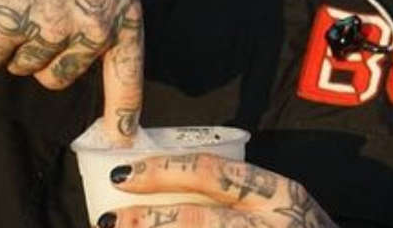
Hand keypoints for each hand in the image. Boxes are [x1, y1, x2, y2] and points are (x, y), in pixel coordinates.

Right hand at [0, 0, 142, 143]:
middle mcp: (92, 24)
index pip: (127, 72)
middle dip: (41, 55)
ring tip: (10, 3)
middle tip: (31, 19)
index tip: (121, 137)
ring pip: (22, 66)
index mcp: (122, 6)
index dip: (123, 110)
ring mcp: (50, 25)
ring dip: (11, 44)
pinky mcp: (8, 21)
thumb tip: (113, 4)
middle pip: (58, 76)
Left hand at [97, 153, 335, 226]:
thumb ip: (238, 193)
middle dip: (150, 218)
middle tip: (109, 220)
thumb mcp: (283, 207)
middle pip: (201, 218)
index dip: (162, 171)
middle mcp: (276, 222)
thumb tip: (169, 185)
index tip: (122, 175)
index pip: (211, 171)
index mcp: (279, 192)